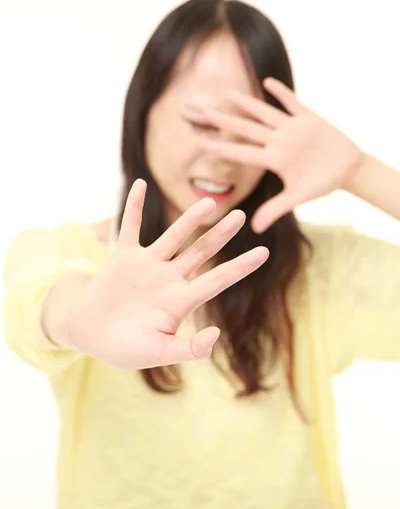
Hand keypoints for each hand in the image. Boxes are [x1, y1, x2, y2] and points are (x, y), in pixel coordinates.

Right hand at [66, 179, 268, 368]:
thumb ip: (188, 348)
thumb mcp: (158, 353)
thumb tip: (216, 333)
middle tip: (241, 215)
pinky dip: (135, 206)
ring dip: (189, 219)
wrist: (89, 334)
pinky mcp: (123, 257)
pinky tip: (141, 184)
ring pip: (173, 236)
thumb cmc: (124, 348)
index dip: (241, 266)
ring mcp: (148, 265)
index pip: (218, 279)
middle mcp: (170, 278)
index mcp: (182, 301)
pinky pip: (130, 227)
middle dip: (221, 234)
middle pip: (201, 251)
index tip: (264, 253)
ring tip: (209, 202)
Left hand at [200, 78, 363, 231]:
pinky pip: (292, 103)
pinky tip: (267, 82)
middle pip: (247, 129)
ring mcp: (292, 128)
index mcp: (274, 159)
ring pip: (264, 113)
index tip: (200, 142)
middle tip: (204, 112)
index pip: (242, 152)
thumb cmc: (322, 183)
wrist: (347, 169)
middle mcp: (278, 141)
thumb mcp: (298, 197)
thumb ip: (275, 209)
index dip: (222, 147)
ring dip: (247, 103)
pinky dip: (282, 93)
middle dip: (226, 121)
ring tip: (228, 94)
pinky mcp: (309, 118)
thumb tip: (255, 229)